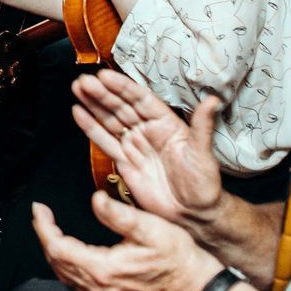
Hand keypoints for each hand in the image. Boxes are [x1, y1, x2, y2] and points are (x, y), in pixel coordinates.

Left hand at [35, 194, 220, 290]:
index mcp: (103, 269)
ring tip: (51, 231)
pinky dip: (67, 268)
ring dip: (54, 253)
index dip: (44, 227)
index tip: (39, 209)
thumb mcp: (150, 228)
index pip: (58, 248)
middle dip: (45, 237)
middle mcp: (99, 288)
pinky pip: (77, 286)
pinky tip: (70, 256)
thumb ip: (118, 214)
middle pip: (57, 263)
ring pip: (65, 276)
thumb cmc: (177, 258)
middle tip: (42, 216)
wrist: (195, 288)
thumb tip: (95, 199)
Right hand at [70, 69, 223, 228]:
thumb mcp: (203, 154)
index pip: (140, 99)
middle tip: (84, 81)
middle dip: (102, 93)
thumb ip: (202, 126)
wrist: (192, 215)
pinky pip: (105, 142)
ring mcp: (134, 145)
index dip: (122, 87)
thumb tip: (213, 101)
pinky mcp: (124, 162)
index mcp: (166, 123)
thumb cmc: (204, 184)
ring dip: (93, 104)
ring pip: (110, 120)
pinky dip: (90, 127)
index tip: (104, 76)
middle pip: (121, 106)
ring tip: (77, 89)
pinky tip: (78, 113)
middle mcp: (147, 130)